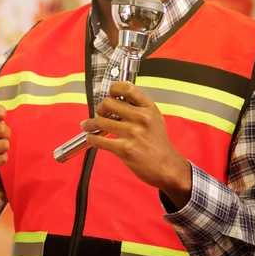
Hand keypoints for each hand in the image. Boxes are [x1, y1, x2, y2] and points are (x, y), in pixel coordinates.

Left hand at [81, 81, 191, 209]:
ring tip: (87, 126)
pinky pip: (99, 140)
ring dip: (89, 123)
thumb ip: (138, 107)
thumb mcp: (154, 118)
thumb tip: (115, 100)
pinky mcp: (125, 149)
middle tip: (99, 113)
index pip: (127, 88)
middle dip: (99, 108)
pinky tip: (91, 137)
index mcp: (148, 108)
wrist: (167, 167)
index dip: (114, 89)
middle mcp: (141, 118)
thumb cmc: (158, 143)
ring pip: (100, 121)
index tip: (109, 94)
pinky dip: (91, 138)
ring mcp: (133, 133)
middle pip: (108, 103)